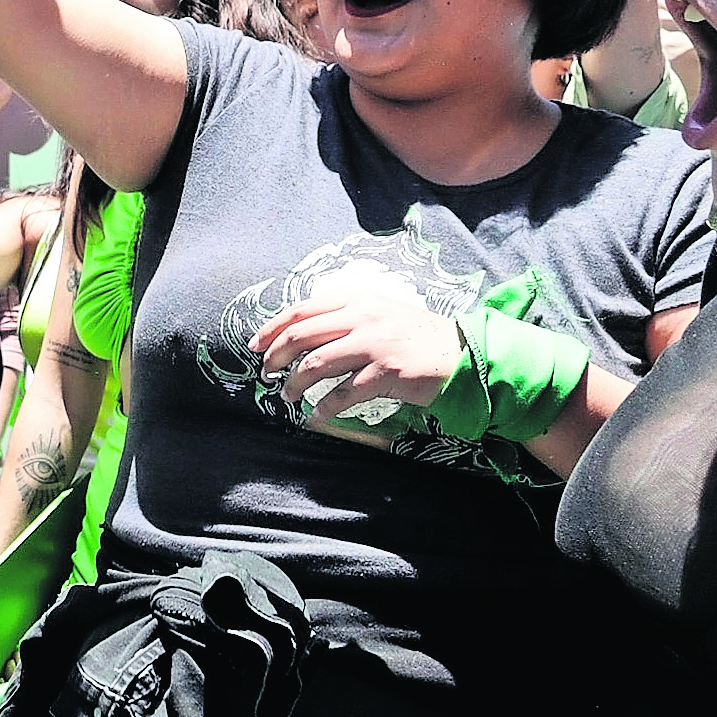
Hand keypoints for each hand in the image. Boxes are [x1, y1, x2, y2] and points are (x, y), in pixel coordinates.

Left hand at [253, 268, 461, 425]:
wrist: (460, 353)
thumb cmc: (415, 336)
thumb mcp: (379, 313)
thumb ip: (344, 317)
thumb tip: (301, 333)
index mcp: (356, 300)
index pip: (301, 310)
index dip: (272, 328)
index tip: (255, 346)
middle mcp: (362, 318)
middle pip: (301, 336)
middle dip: (275, 357)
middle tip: (266, 375)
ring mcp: (374, 344)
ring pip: (316, 365)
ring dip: (295, 384)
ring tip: (288, 396)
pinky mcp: (387, 372)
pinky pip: (344, 393)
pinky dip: (325, 407)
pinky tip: (318, 416)